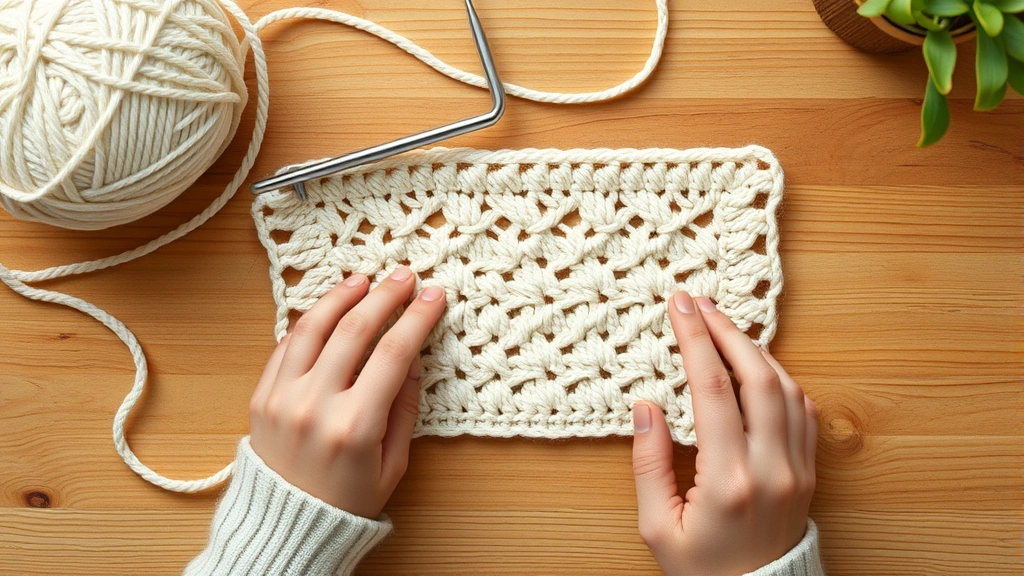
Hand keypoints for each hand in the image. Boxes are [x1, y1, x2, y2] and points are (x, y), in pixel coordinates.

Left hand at [248, 267, 445, 517]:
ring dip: (340, 296)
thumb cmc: (347, 500)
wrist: (288, 526)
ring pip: (312, 328)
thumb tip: (411, 354)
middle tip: (403, 277)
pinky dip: (307, 322)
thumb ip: (403, 406)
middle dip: (384, 296)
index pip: (392, 353)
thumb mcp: (393, 462)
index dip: (416, 318)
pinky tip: (328, 309)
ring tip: (362, 280)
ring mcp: (282, 399)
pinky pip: (285, 346)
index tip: (433, 297)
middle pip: (353, 330)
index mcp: (355, 427)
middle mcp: (314, 406)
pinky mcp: (260, 397)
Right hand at [632, 291, 816, 574]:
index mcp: (729, 481)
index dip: (695, 339)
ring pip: (787, 389)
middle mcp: (771, 469)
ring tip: (724, 328)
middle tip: (702, 303)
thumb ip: (649, 465)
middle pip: (757, 377)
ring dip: (755, 351)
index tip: (680, 306)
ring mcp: (797, 470)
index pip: (712, 390)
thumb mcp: (657, 528)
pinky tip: (756, 367)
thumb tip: (647, 407)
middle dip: (728, 331)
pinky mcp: (809, 474)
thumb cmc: (702, 571)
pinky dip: (780, 378)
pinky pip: (803, 411)